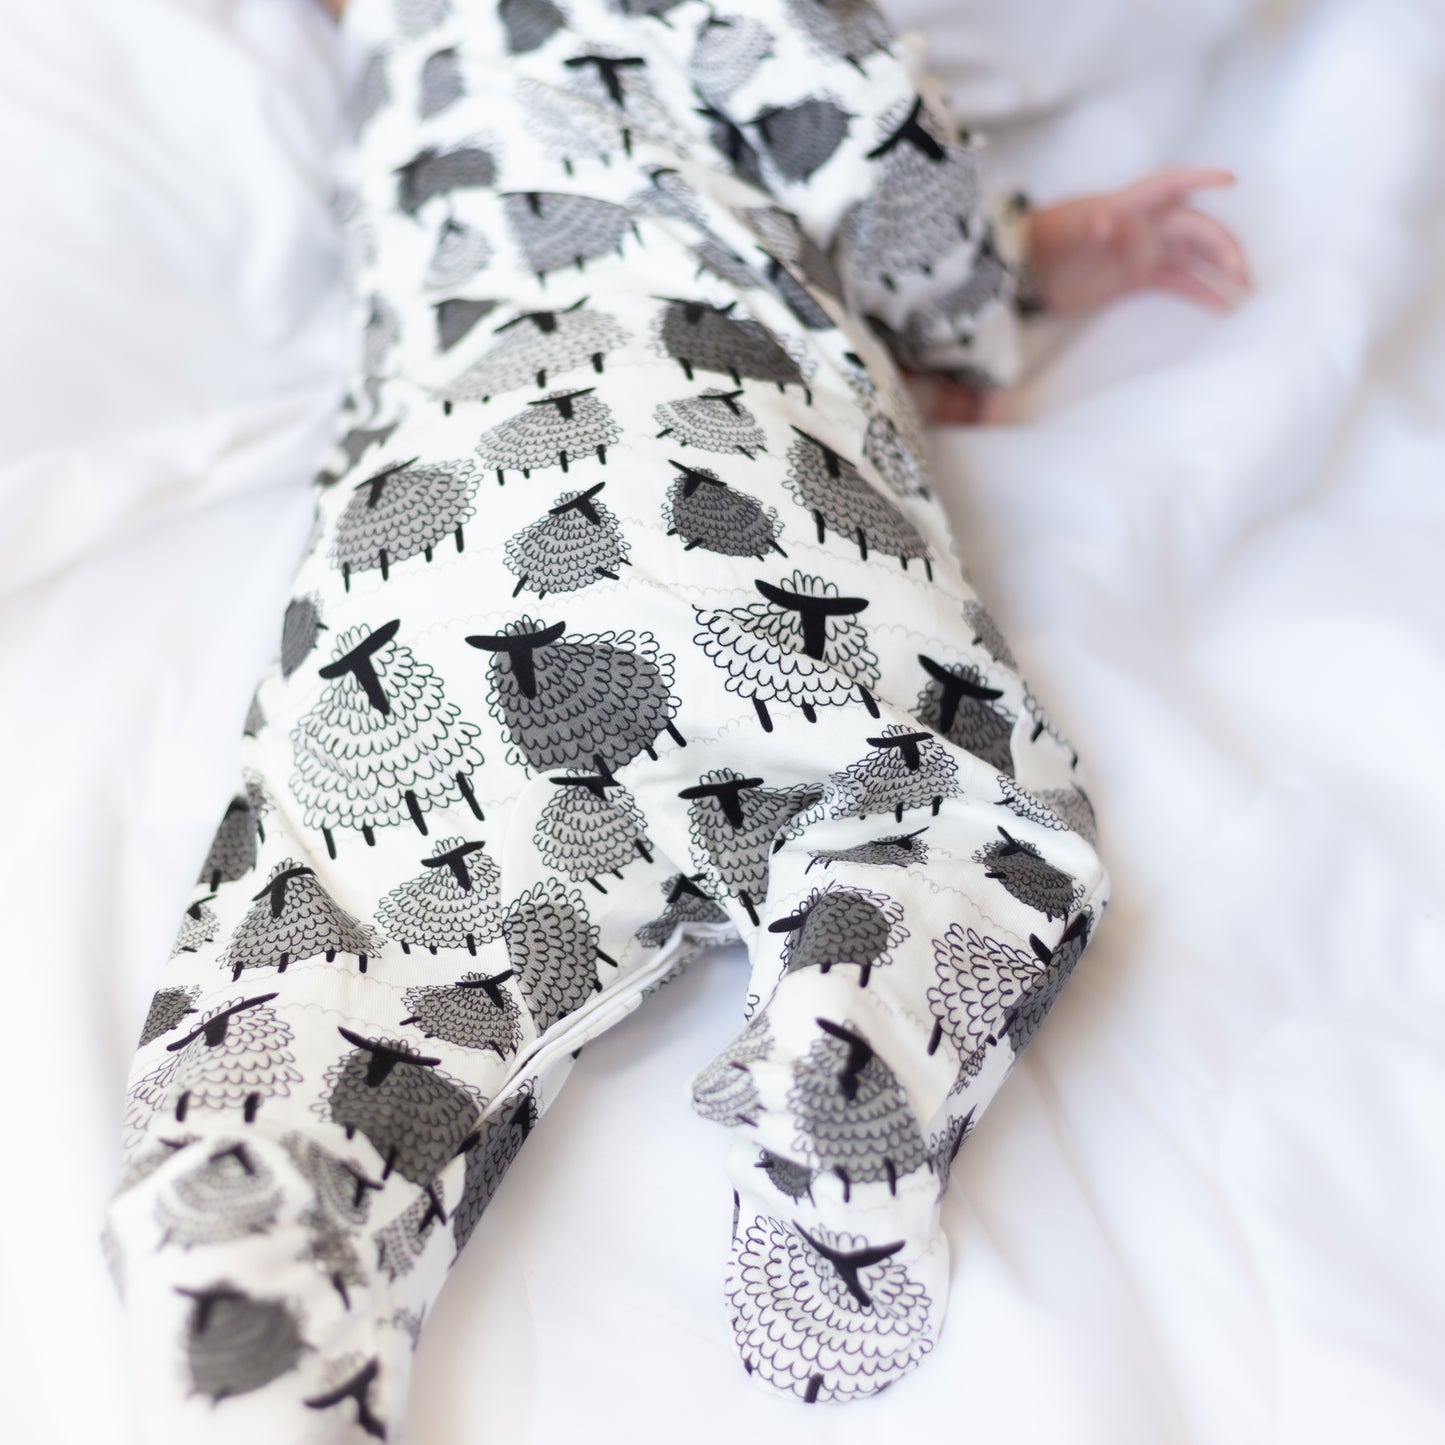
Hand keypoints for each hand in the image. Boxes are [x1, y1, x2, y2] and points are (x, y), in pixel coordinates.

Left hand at [1025, 166, 1250, 314]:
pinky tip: (1222, 305)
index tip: (1231, 181)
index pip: (1170, 185)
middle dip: (1221, 244)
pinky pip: (1177, 281)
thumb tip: (1105, 221)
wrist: (1023, 274)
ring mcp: (1142, 252)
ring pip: (1193, 254)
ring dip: (1220, 266)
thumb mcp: (1060, 235)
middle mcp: (1143, 226)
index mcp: (1128, 206)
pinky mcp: (1136, 278)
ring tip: (1244, 285)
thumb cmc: (1041, 244)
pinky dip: (1200, 290)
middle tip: (1241, 271)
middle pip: (1194, 227)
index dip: (1199, 180)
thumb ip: (1083, 227)